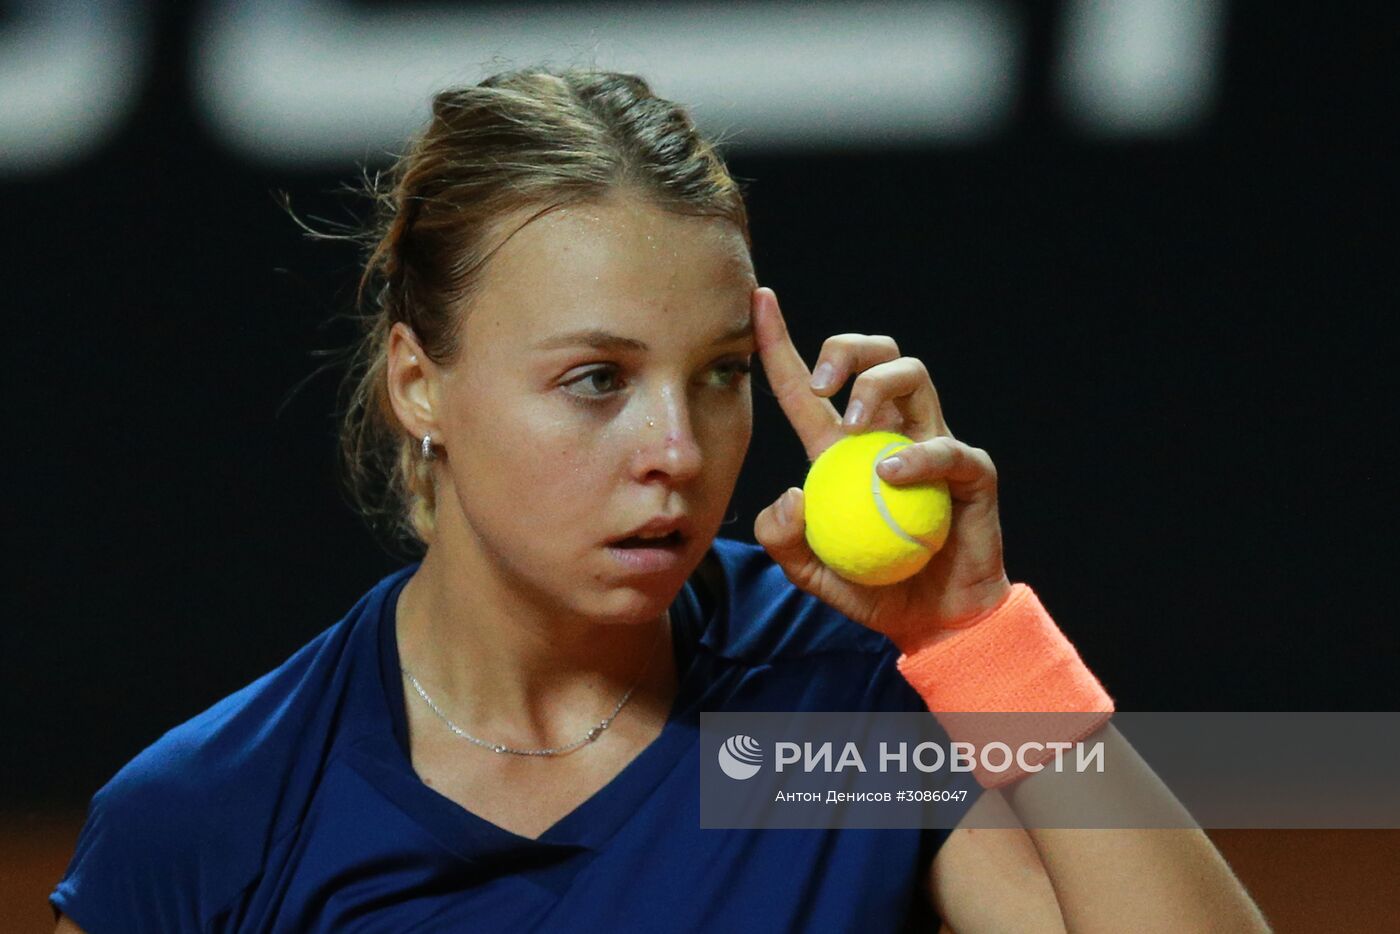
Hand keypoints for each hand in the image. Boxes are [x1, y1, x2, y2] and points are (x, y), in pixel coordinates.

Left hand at [750, 287, 1011, 650]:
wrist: (934, 624)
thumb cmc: (873, 589)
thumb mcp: (808, 571)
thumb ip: (781, 539)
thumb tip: (790, 495)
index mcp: (842, 448)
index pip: (809, 387)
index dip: (782, 343)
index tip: (760, 303)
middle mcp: (890, 433)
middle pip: (875, 354)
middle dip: (844, 349)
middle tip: (822, 386)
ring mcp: (933, 445)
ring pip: (913, 375)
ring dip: (877, 385)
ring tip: (852, 425)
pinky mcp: (970, 472)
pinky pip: (948, 448)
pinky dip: (918, 456)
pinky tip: (890, 473)